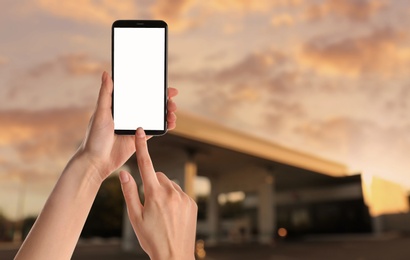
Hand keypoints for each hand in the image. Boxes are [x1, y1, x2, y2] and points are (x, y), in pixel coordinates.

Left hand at [76, 71, 177, 182]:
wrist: (96, 162)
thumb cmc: (94, 137)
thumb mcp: (100, 113)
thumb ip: (105, 94)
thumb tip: (106, 73)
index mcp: (120, 106)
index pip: (140, 93)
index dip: (154, 89)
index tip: (166, 87)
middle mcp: (129, 115)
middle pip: (151, 104)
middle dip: (164, 102)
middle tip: (172, 103)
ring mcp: (135, 127)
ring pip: (155, 117)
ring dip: (166, 114)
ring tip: (172, 114)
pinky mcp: (139, 139)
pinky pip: (154, 131)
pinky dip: (164, 127)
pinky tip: (171, 124)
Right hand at [119, 128, 197, 259]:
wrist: (174, 256)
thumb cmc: (151, 239)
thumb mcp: (134, 217)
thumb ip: (129, 192)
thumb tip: (123, 173)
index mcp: (154, 194)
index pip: (146, 164)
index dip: (142, 147)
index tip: (141, 132)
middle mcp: (171, 192)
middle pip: (159, 176)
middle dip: (152, 183)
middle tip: (149, 203)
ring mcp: (184, 197)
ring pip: (169, 185)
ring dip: (163, 192)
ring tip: (161, 212)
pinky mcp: (192, 203)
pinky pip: (180, 194)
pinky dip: (174, 199)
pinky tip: (171, 215)